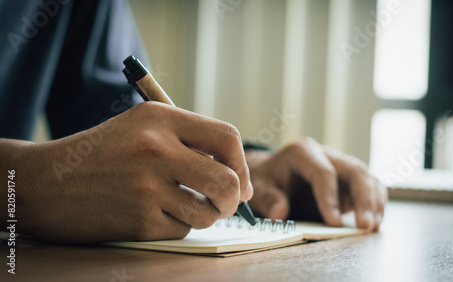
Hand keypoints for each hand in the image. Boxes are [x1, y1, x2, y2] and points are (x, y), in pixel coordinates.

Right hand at [0, 102, 251, 242]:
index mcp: (160, 118)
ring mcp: (146, 186)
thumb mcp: (141, 127)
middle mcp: (156, 149)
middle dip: (234, 199)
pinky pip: (181, 230)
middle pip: (227, 181)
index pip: (227, 138)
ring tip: (181, 205)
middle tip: (226, 203)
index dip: (242, 163)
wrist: (45, 182)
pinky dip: (175, 226)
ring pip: (208, 212)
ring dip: (203, 215)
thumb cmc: (101, 154)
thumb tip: (239, 176)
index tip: (241, 181)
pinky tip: (152, 214)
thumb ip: (189, 141)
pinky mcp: (138, 220)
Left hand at [246, 137, 385, 230]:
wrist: (271, 173)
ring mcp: (340, 164)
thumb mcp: (258, 188)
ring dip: (374, 202)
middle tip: (365, 226)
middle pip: (354, 171)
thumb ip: (267, 199)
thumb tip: (280, 213)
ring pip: (366, 177)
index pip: (323, 172)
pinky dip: (375, 203)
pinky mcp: (349, 177)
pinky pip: (369, 186)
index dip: (330, 197)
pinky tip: (374, 222)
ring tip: (373, 227)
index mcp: (302, 152)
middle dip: (363, 198)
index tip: (333, 222)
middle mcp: (326, 154)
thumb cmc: (265, 180)